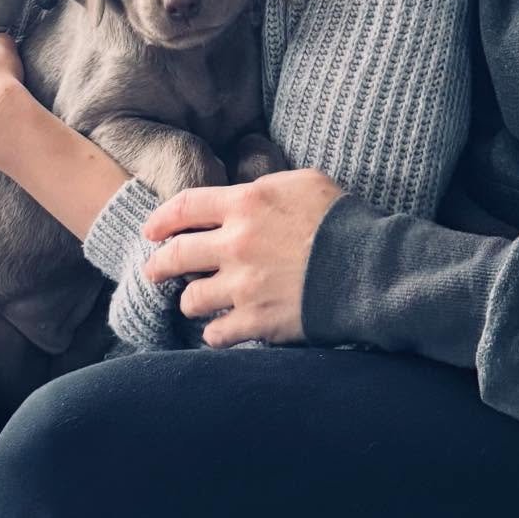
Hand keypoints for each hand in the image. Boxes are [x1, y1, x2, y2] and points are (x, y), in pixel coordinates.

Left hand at [140, 169, 343, 346]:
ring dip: (191, 301)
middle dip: (159, 265)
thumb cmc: (340, 220)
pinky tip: (221, 330)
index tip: (150, 231)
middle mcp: (235, 244)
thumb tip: (245, 197)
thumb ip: (265, 189)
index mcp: (245, 204)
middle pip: (176, 255)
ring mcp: (242, 286)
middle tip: (154, 271)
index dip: (161, 219)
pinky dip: (216, 333)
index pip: (185, 207)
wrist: (368, 268)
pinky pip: (216, 334)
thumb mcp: (303, 183)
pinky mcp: (256, 321)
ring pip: (191, 299)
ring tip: (196, 302)